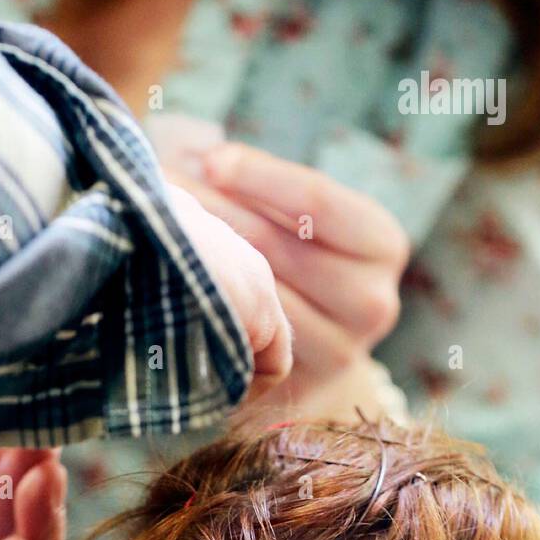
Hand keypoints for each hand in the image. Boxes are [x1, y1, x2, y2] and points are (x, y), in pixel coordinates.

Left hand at [166, 142, 409, 407]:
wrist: (323, 360)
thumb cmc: (305, 270)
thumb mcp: (309, 224)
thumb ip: (271, 189)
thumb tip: (199, 153)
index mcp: (383, 244)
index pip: (314, 200)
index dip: (257, 175)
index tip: (209, 159)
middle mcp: (372, 301)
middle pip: (275, 244)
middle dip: (214, 206)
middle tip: (161, 180)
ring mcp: (340, 351)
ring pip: (254, 293)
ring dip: (200, 256)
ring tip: (156, 226)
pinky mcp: (301, 386)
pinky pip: (244, 337)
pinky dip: (207, 306)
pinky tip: (173, 282)